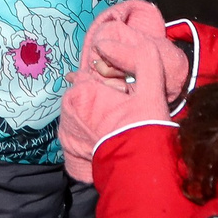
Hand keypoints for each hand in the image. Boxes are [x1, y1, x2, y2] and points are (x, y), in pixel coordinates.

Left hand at [59, 1, 172, 181]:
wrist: (140, 177)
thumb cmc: (145, 133)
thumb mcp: (151, 91)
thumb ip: (141, 59)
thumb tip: (121, 40)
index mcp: (79, 94)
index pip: (98, 73)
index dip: (119, 83)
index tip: (129, 97)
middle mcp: (66, 112)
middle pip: (92, 91)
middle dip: (109, 98)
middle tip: (127, 114)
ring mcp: (66, 132)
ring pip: (88, 109)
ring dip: (102, 113)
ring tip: (121, 128)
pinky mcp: (71, 149)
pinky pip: (84, 127)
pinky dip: (95, 129)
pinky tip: (111, 137)